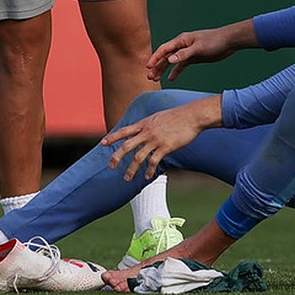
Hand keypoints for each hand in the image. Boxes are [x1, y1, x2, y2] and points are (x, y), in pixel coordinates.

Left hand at [102, 96, 220, 181]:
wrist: (192, 116)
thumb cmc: (177, 116)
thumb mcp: (158, 117)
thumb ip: (149, 125)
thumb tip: (143, 131)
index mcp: (144, 123)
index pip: (124, 131)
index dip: (112, 137)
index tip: (102, 143)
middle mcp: (147, 132)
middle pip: (127, 145)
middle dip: (116, 157)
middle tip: (111, 166)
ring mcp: (156, 139)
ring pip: (138, 157)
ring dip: (131, 169)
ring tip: (127, 178)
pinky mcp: (166, 147)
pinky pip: (154, 161)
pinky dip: (149, 170)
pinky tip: (147, 177)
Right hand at [147, 22, 252, 81]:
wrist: (228, 41)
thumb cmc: (214, 41)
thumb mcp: (198, 48)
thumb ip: (183, 54)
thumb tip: (169, 59)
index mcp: (181, 40)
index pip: (164, 49)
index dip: (155, 58)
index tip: (148, 67)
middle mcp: (182, 46)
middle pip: (166, 57)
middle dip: (156, 66)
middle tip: (149, 76)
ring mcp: (187, 52)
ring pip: (171, 62)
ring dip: (163, 70)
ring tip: (155, 79)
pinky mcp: (193, 58)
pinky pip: (181, 65)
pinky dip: (175, 72)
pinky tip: (171, 79)